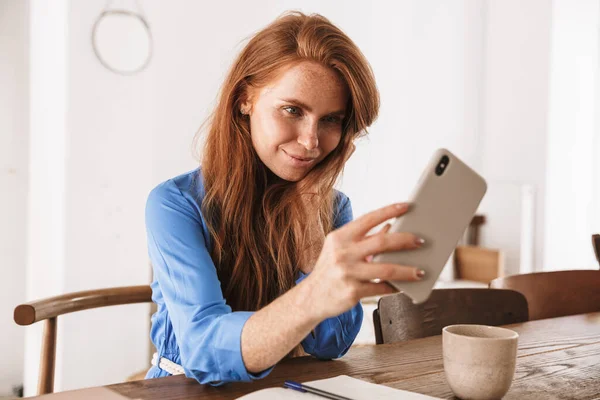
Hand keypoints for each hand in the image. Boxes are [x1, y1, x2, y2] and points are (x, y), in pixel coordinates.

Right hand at [302, 203, 424, 320]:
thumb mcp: (340, 249)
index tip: (407, 206)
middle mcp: (342, 253)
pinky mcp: (352, 292)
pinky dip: (394, 287)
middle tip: (421, 241)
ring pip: (386, 269)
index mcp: (340, 237)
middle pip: (381, 242)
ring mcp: (347, 273)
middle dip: (405, 240)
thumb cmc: (330, 270)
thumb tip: (390, 228)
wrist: (311, 298)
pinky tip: (403, 286)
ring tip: (420, 271)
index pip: (368, 219)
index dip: (389, 211)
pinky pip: (381, 288)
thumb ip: (363, 239)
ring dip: (407, 270)